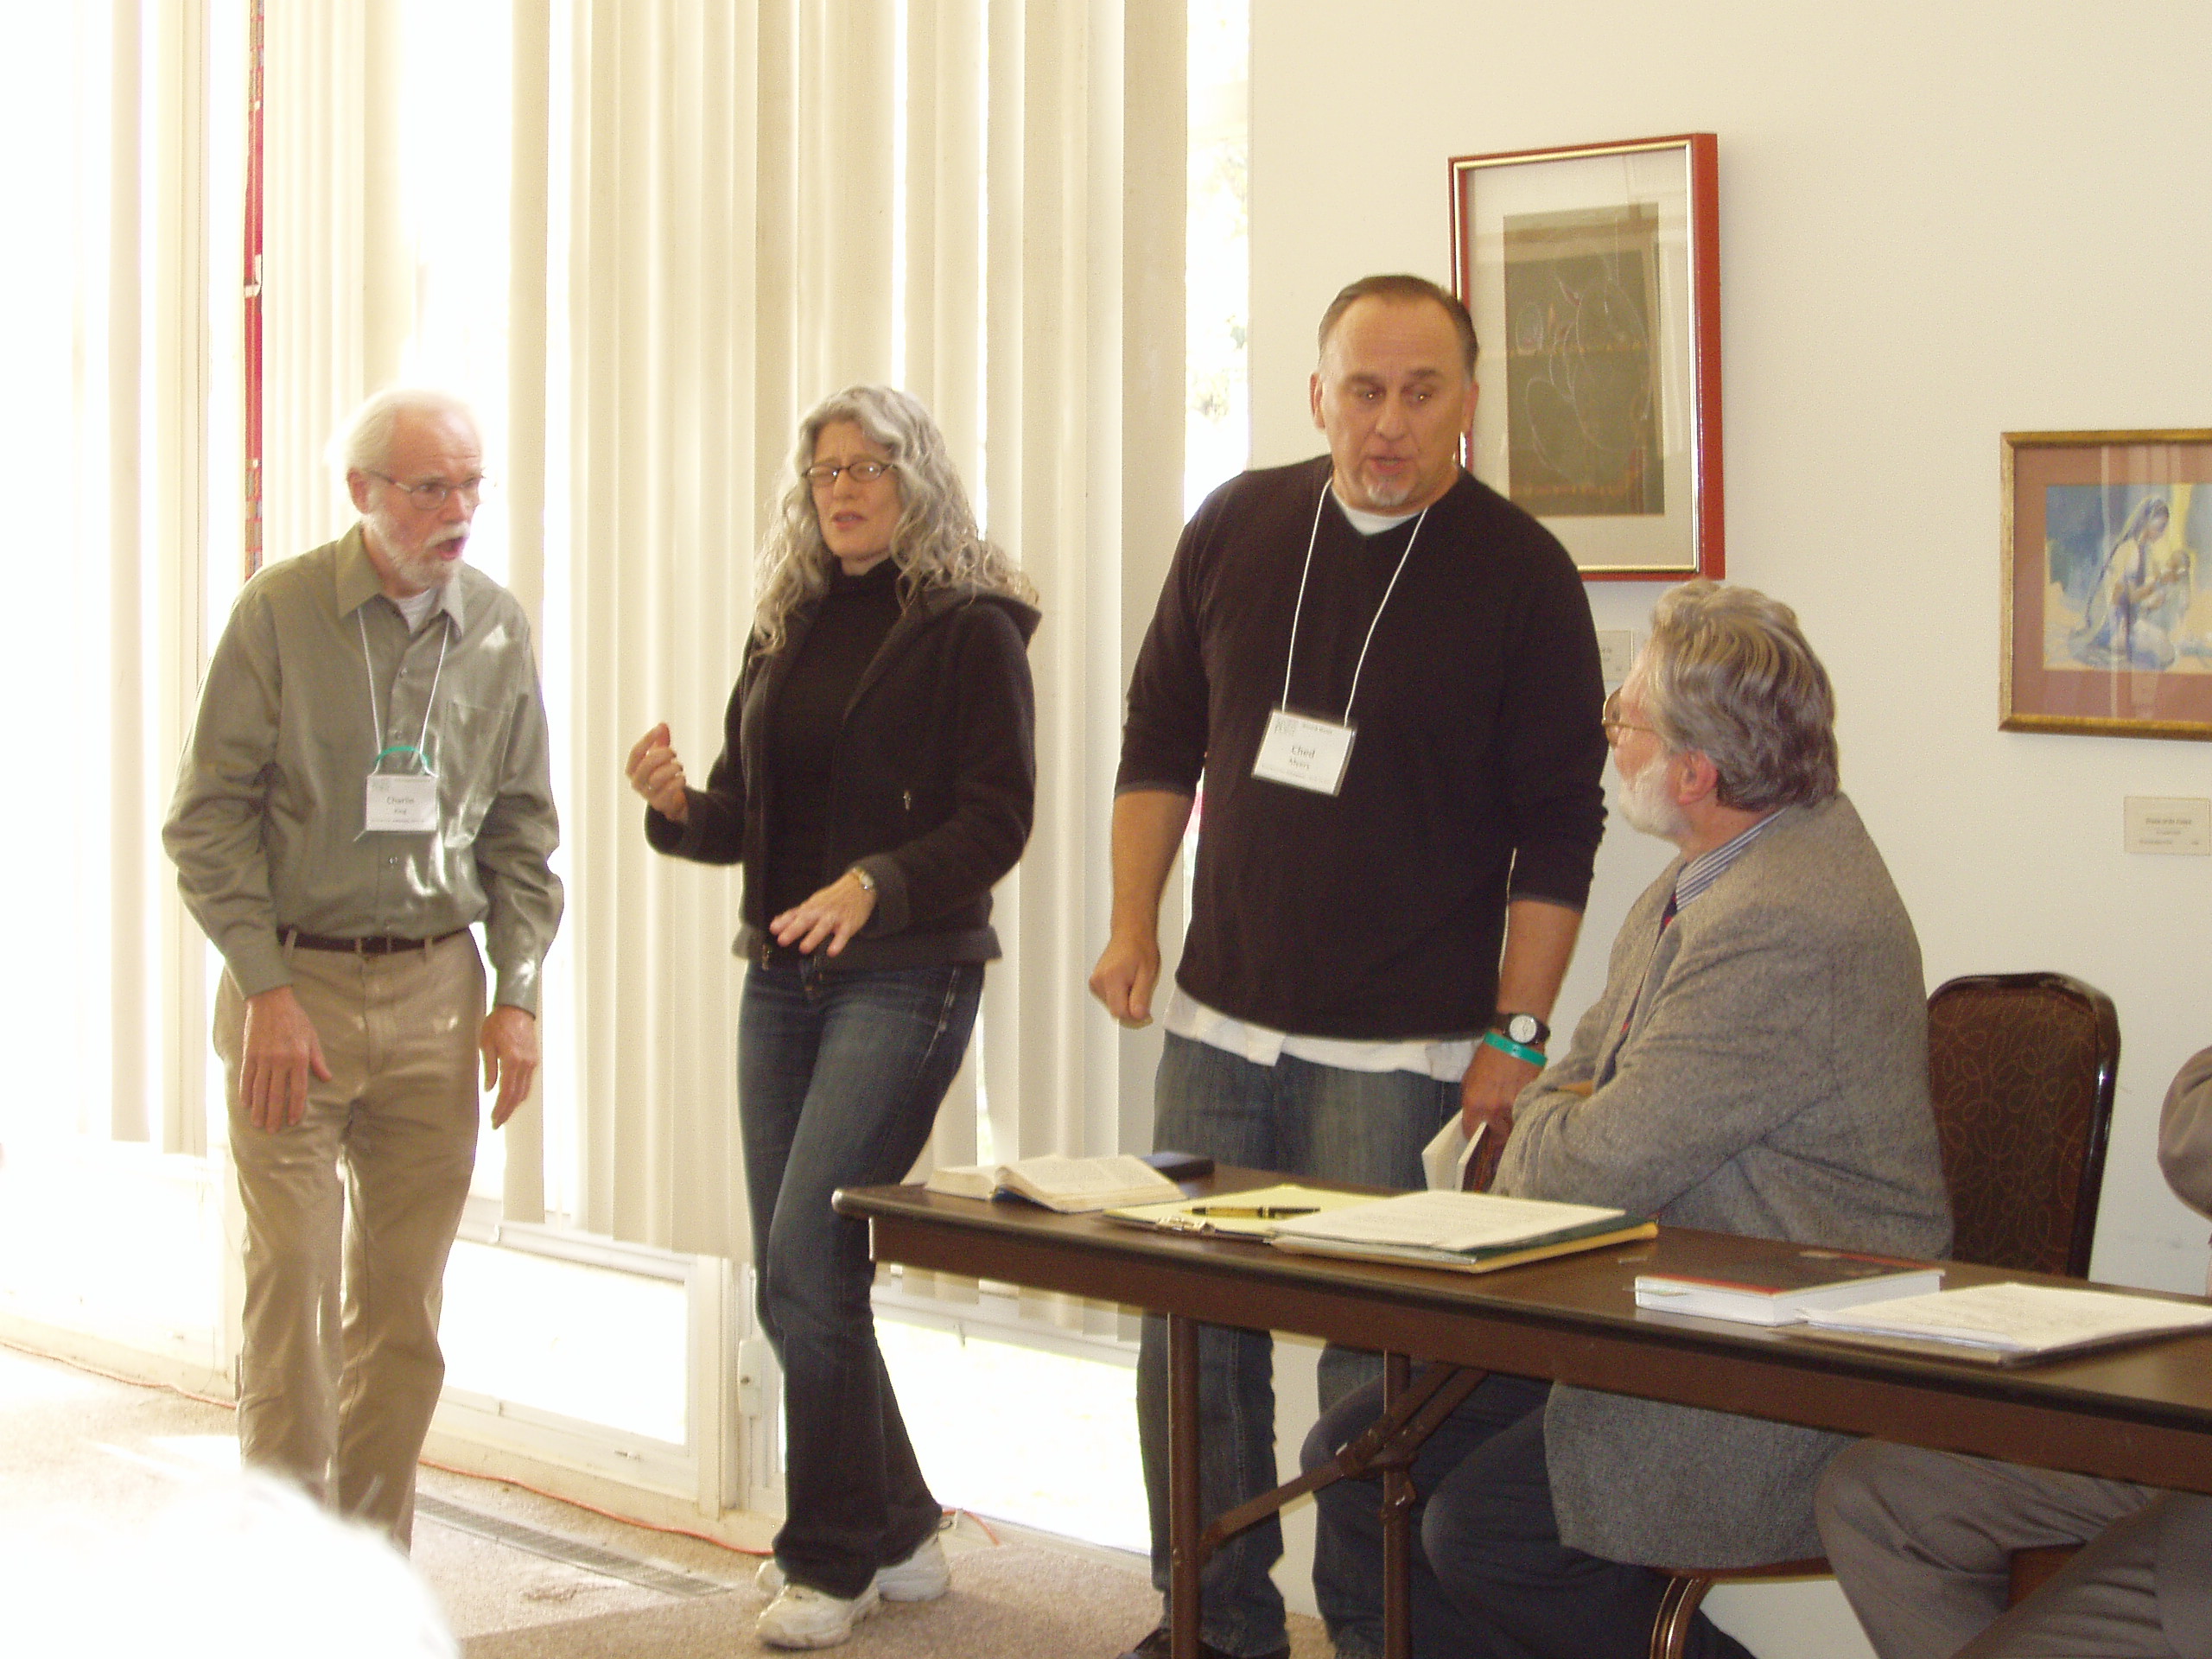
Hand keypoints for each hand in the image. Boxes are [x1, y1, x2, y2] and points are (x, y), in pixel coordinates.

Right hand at [240, 985, 331, 1132]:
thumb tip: (326, 1078)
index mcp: (299, 1058)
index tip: (292, 1121)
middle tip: (272, 1131)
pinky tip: (246, 1105)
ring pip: (260, 1090)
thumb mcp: (312, 1037)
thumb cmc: (295, 1019)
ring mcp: (263, 1058)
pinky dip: (246, 1093)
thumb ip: (318, 1060)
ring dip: (259, 1109)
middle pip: (277, 1094)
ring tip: (258, 1123)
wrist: (271, 1001)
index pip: (297, 1090)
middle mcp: (280, 1060)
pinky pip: (246, 1078)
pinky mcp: (249, 1054)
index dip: (295, 1108)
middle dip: (274, 1115)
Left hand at [480, 1006, 539, 1128]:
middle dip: (507, 1112)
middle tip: (497, 1124)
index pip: (506, 1092)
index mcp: (512, 1060)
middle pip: (518, 1096)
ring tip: (503, 1114)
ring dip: (514, 1105)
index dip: (500, 1109)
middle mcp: (525, 1064)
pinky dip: (520, 1094)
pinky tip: (512, 1098)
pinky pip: (527, 1082)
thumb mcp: (486, 1044)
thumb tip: (489, 1089)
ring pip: (525, 1091)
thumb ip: (489, 1068)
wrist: (516, 1008)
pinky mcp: (533, 1059)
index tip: (493, 1120)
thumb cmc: (498, 1023)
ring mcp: (531, 1062)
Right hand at [625, 723, 688, 821]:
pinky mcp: (659, 804)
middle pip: (645, 765)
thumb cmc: (661, 774)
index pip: (636, 752)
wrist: (670, 800)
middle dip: (661, 755)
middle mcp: (637, 782)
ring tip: (679, 766)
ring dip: (671, 769)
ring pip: (656, 779)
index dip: (648, 739)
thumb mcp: (660, 757)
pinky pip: (667, 792)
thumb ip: (661, 741)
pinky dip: (677, 782)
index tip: (660, 728)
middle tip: (674, 752)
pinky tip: (682, 777)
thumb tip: (663, 724)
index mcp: (632, 769)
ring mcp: (647, 794)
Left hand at [771, 871, 877, 956]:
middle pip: (806, 920)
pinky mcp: (849, 924)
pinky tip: (832, 952)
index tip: (773, 929)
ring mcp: (835, 917)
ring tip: (803, 948)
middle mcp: (821, 912)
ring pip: (823, 927)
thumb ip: (796, 914)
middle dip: (793, 930)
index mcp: (811, 907)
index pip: (795, 914)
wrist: (859, 887)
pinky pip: (843, 935)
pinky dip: (838, 943)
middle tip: (782, 940)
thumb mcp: (813, 903)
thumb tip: (776, 924)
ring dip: (813, 937)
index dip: (784, 922)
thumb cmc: (834, 898)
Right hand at [1088, 928, 1161, 1027]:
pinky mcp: (1094, 982)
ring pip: (1112, 1006)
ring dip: (1124, 1000)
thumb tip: (1139, 1016)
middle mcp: (1099, 981)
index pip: (1120, 1012)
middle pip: (1115, 1010)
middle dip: (1130, 1006)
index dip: (1135, 1014)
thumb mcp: (1148, 974)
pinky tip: (1125, 981)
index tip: (1145, 1009)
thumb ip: (1141, 998)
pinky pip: (1108, 999)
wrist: (1130, 933)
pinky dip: (1118, 995)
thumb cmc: (1140, 948)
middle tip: (1139, 988)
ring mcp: (1094, 981)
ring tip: (1132, 982)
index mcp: (1111, 978)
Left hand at [1459, 1039, 1540, 1188]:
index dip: (1474, 1141)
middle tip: (1497, 1159)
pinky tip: (1526, 1126)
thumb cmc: (1489, 1056)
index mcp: (1475, 1104)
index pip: (1472, 1133)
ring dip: (1513, 1139)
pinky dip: (1525, 1123)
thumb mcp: (1470, 1078)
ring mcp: (1514, 1107)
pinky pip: (1526, 1119)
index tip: (1477, 1146)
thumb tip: (1476, 1119)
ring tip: (1513, 1147)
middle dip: (1497, 1148)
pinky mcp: (1531, 1102)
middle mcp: (1494, 1109)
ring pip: (1514, 1133)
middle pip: (1497, 1140)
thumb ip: (1472, 1102)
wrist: (1515, 1039)